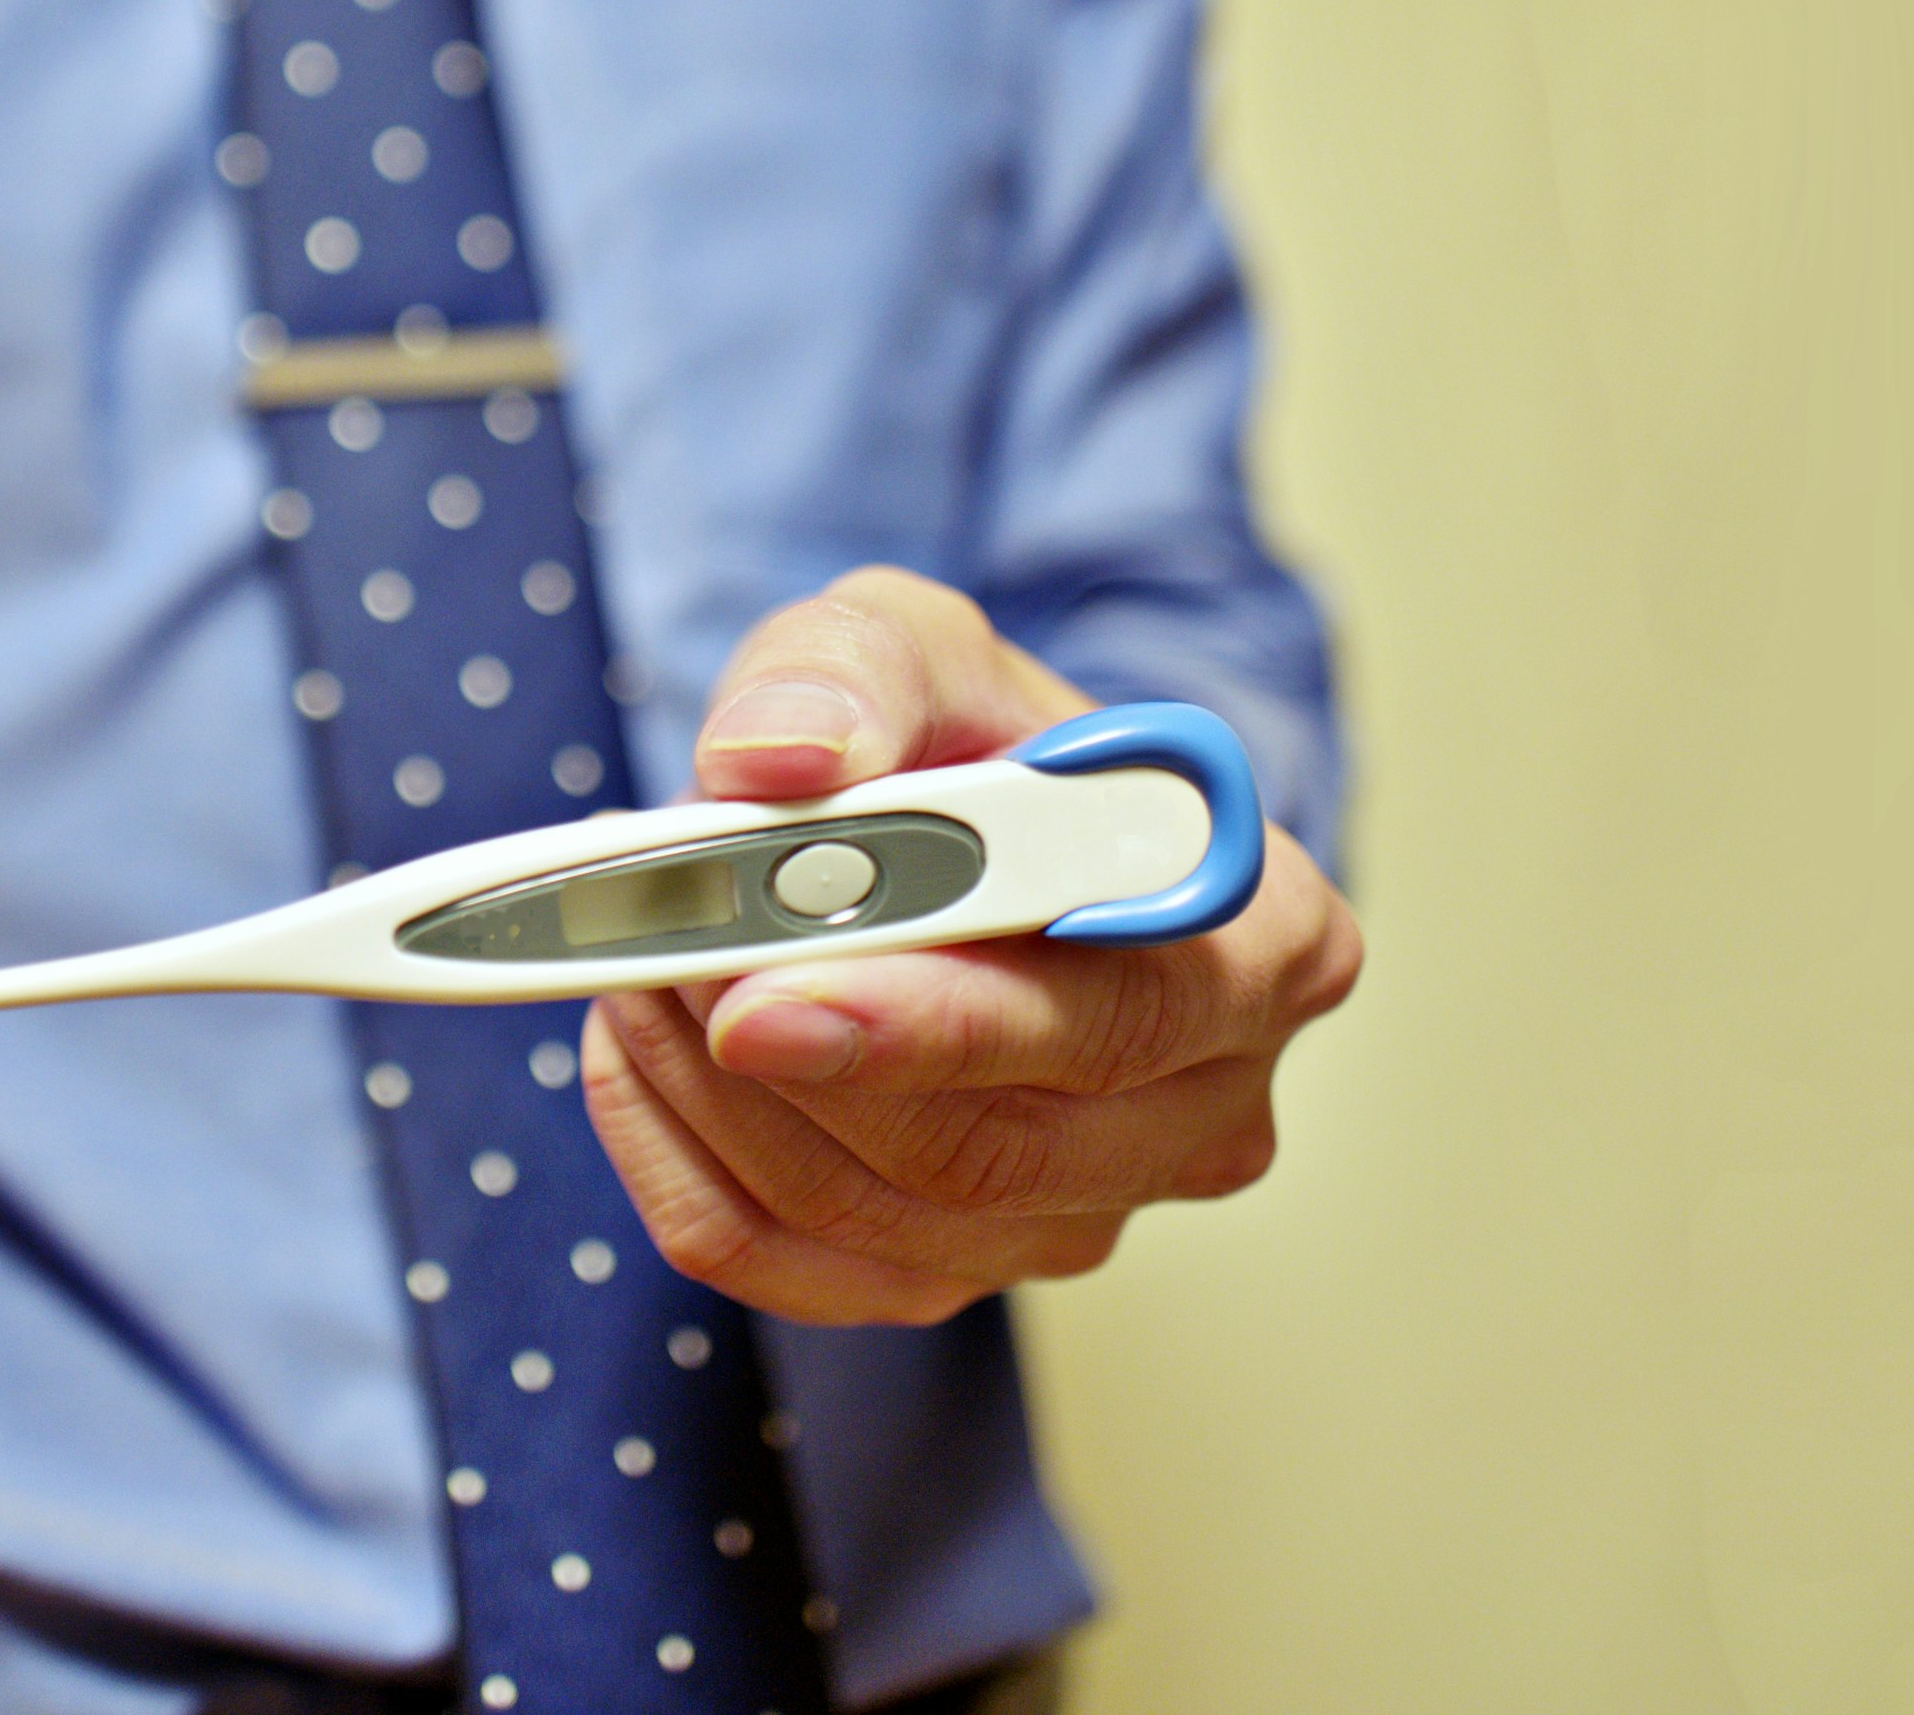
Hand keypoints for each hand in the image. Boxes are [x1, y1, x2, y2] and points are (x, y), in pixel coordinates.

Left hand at [577, 567, 1359, 1325]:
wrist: (965, 842)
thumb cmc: (977, 744)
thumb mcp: (920, 643)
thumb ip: (851, 669)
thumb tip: (778, 759)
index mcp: (1266, 944)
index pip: (1119, 1015)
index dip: (940, 1018)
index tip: (767, 988)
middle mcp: (1207, 1107)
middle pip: (988, 1145)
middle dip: (791, 1051)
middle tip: (661, 957)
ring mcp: (1087, 1213)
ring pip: (875, 1212)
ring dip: (717, 1092)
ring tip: (649, 959)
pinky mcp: (960, 1271)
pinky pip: (787, 1264)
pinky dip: (681, 1159)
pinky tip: (647, 1052)